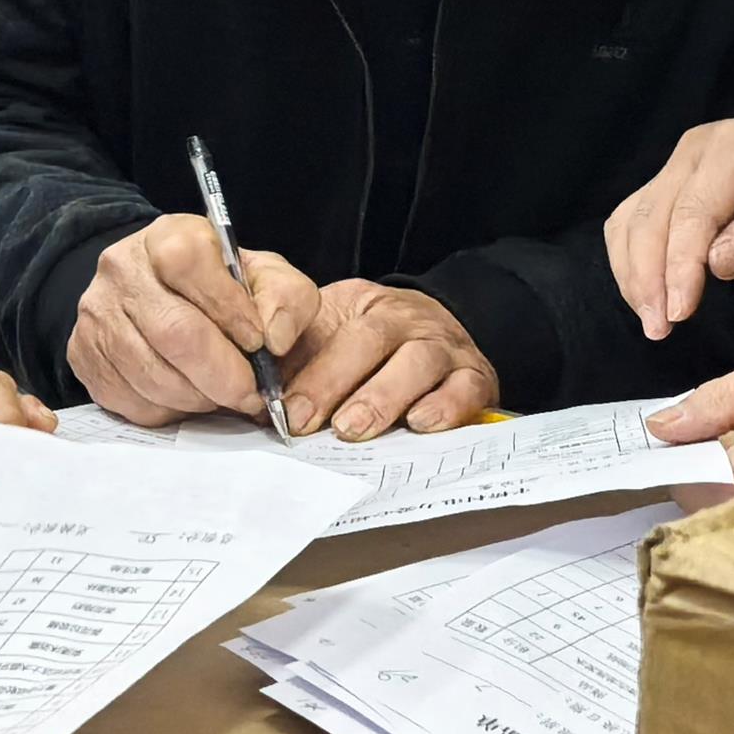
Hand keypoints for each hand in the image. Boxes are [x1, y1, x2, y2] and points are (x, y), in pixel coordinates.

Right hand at [65, 214, 320, 427]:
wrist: (164, 295)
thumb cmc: (222, 289)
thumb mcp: (266, 278)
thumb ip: (287, 299)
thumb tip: (273, 339)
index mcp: (167, 237)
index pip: (189, 265)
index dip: (230, 311)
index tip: (259, 344)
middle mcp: (121, 269)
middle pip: (174, 333)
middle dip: (224, 375)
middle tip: (251, 394)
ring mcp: (96, 313)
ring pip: (152, 375)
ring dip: (199, 398)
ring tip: (220, 394)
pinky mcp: (83, 354)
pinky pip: (130, 400)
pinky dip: (168, 410)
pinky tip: (187, 395)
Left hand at [280, 278, 498, 440]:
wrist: (441, 327)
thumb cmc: (373, 344)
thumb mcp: (330, 336)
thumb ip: (296, 364)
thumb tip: (257, 404)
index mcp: (359, 306)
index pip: (326, 323)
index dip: (303, 365)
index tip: (280, 406)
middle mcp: (403, 319)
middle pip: (369, 339)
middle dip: (332, 382)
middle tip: (305, 421)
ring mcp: (443, 346)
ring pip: (418, 362)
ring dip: (383, 397)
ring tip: (355, 428)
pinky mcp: (477, 375)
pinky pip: (467, 388)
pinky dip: (446, 407)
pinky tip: (421, 424)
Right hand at [603, 102, 733, 340]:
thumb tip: (715, 268)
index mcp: (733, 148)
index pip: (692, 212)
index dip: (680, 265)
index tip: (679, 313)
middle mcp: (693, 150)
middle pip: (651, 215)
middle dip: (647, 276)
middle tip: (658, 329)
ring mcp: (678, 162)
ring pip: (633, 217)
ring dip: (633, 270)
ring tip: (651, 317)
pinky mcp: (672, 178)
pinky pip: (636, 216)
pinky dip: (632, 256)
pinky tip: (645, 290)